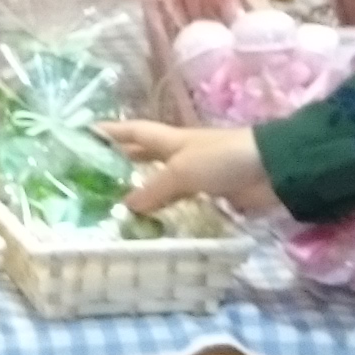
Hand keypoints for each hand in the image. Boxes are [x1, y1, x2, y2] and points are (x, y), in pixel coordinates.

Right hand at [102, 120, 279, 218]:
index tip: (84, 134)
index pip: (133, 131)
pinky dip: (167, 210)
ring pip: (162, 182)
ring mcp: (197, 174)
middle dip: (122, 162)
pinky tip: (155, 223)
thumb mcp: (181, 171)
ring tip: (118, 207)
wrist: (271, 170)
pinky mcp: (212, 193)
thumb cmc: (222, 158)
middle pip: (145, 155)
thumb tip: (125, 205)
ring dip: (144, 191)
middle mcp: (180, 154)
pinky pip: (182, 202)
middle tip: (95, 177)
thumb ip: (153, 189)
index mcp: (170, 139)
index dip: (110, 132)